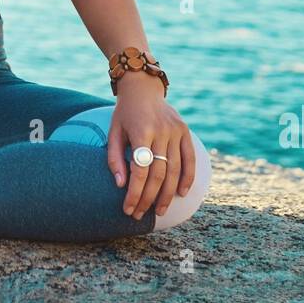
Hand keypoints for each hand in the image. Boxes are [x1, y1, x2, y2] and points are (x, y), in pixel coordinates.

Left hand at [106, 74, 195, 220]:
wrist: (143, 88)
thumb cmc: (124, 113)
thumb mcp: (113, 132)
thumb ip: (114, 158)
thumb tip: (120, 185)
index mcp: (141, 131)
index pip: (140, 170)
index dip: (134, 193)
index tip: (128, 209)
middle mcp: (161, 131)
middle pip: (158, 174)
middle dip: (148, 198)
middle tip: (140, 215)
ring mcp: (175, 131)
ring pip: (175, 170)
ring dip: (167, 194)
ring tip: (159, 211)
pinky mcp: (185, 131)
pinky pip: (190, 158)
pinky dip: (188, 178)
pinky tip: (181, 193)